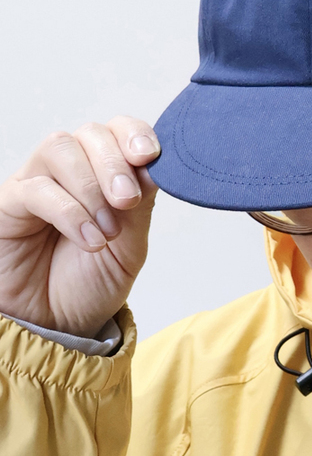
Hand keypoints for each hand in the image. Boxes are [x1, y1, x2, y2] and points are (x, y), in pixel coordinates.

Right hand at [0, 117, 159, 338]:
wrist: (55, 326)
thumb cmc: (90, 282)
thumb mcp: (130, 246)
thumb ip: (141, 205)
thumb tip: (154, 166)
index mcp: (105, 171)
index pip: (119, 129)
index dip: (135, 134)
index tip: (150, 156)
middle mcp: (71, 168)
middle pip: (92, 134)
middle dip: (115, 164)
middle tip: (127, 202)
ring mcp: (39, 181)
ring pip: (61, 148)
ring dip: (91, 186)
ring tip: (107, 230)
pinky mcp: (10, 202)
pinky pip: (37, 189)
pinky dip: (69, 212)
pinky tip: (89, 239)